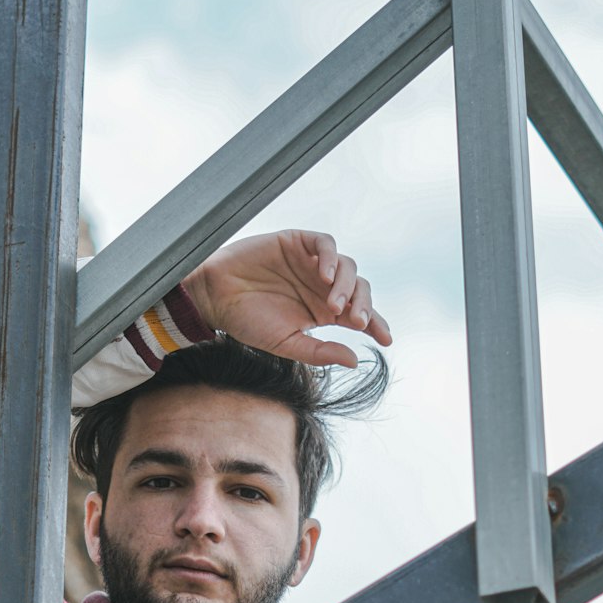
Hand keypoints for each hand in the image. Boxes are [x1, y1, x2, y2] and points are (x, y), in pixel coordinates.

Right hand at [182, 229, 392, 368]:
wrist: (216, 297)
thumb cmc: (248, 323)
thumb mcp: (287, 344)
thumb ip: (320, 352)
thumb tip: (355, 361)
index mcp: (324, 311)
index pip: (359, 315)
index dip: (376, 324)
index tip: (387, 340)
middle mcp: (322, 286)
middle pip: (359, 289)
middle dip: (363, 305)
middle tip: (356, 322)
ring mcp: (311, 263)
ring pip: (346, 266)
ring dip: (346, 285)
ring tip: (335, 305)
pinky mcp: (297, 242)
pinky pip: (324, 244)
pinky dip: (330, 257)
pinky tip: (324, 276)